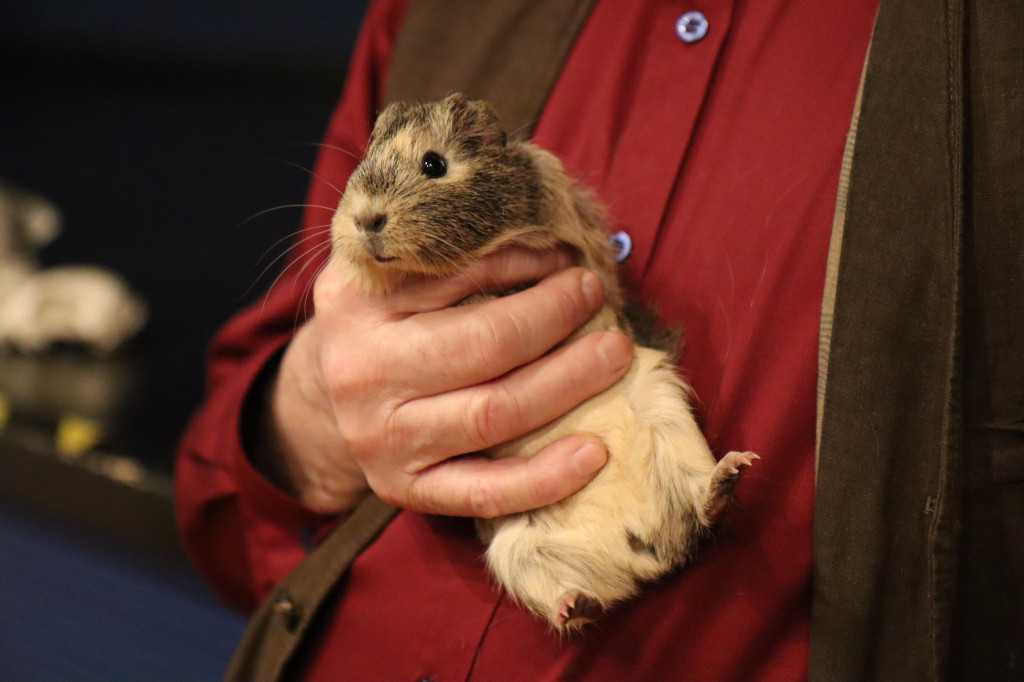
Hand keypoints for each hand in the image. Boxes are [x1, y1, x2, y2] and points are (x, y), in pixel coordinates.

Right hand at [255, 248, 632, 515]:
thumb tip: (548, 236)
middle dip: (555, 316)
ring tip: (613, 353)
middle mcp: (362, 371)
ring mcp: (382, 438)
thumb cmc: (381, 323)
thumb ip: (446, 250)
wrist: (324, 398)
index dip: (524, 262)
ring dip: (569, 382)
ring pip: (494, 413)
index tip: (567, 256)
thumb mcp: (391, 272)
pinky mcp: (404, 488)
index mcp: (357, 300)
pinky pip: (484, 492)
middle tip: (594, 294)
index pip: (455, 274)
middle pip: (483, 344)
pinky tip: (594, 452)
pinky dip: (545, 478)